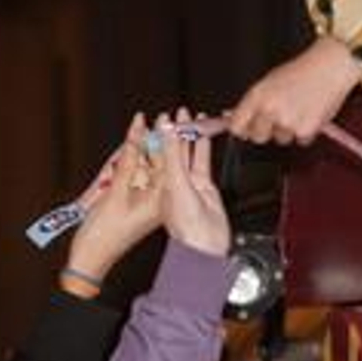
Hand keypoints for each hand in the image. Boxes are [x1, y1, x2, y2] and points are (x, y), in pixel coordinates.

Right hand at [67, 113, 159, 284]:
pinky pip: (132, 178)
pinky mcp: (134, 202)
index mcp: (163, 199)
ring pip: (141, 167)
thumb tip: (140, 131)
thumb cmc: (104, 237)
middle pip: (157, 161)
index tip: (164, 117)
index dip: (169, 136)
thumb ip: (128, 159)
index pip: (171, 159)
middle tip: (135, 134)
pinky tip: (110, 173)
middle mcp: (159, 199)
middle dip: (143, 148)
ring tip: (112, 170)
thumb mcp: (115, 192)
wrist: (88, 260)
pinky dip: (122, 171)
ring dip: (127, 161)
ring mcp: (146, 201)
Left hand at [155, 108, 229, 257]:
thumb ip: (170, 154)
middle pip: (173, 151)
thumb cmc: (184, 225)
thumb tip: (165, 129)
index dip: (161, 133)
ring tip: (194, 119)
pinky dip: (203, 149)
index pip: (157, 151)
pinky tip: (204, 138)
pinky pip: (201, 163)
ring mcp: (187, 186)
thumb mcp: (173, 183)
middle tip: (181, 113)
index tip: (164, 116)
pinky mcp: (203, 188)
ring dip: (191, 137)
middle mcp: (170, 183)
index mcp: (157, 182)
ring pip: (188, 155)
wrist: (205, 247)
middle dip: (176, 131)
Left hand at [229, 36, 360, 145]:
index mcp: (257, 96)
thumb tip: (238, 122)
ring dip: (288, 130)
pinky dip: (305, 131)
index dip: (242, 128)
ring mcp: (287, 122)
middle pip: (258, 137)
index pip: (237, 126)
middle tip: (279, 115)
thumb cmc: (301, 71)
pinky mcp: (305, 131)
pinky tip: (310, 113)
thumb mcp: (270, 81)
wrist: (329, 68)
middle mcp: (270, 110)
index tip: (246, 128)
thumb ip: (254, 103)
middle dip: (266, 130)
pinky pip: (300, 140)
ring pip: (281, 139)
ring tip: (299, 108)